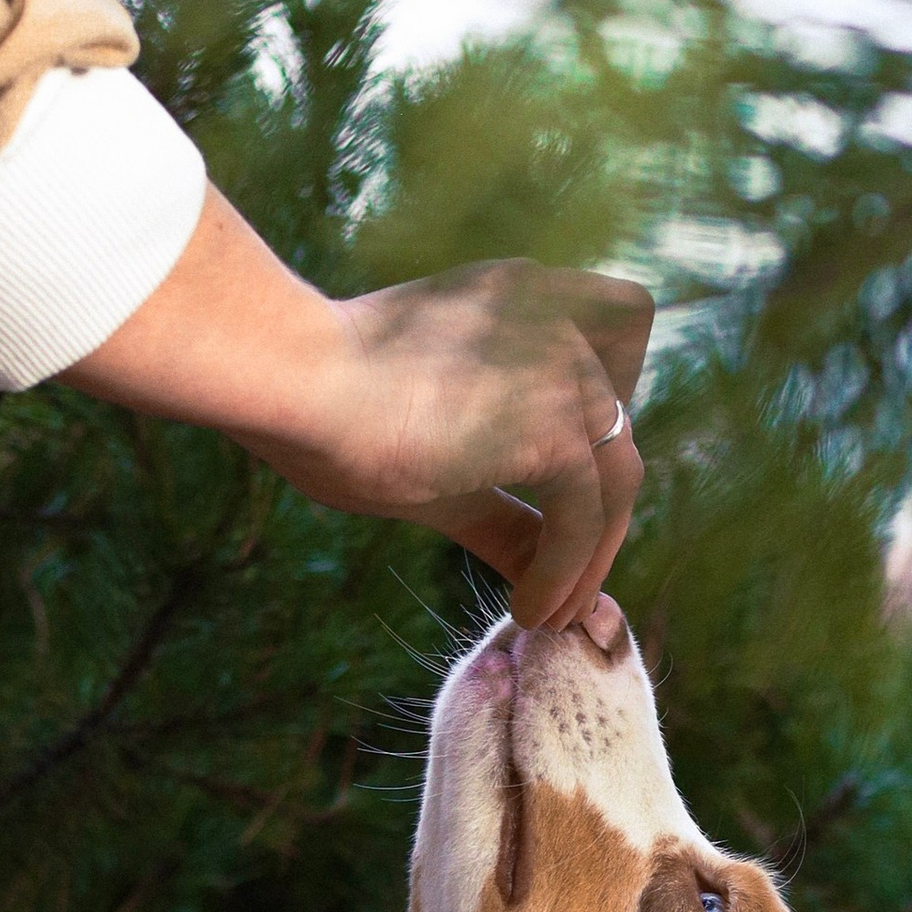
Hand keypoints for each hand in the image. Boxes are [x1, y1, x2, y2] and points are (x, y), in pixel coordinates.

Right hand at [63, 194, 649, 631]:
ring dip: (590, 558)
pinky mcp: (554, 430)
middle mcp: (555, 316)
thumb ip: (499, 504)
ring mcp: (561, 366)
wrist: (290, 379)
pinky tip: (525, 611)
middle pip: (620, 423)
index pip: (618, 334)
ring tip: (547, 615)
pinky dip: (563, 576)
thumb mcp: (438, 462)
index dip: (609, 412)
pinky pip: (582, 521)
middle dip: (602, 510)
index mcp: (524, 296)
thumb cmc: (324, 409)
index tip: (571, 485)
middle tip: (564, 584)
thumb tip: (534, 571)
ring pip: (617, 478)